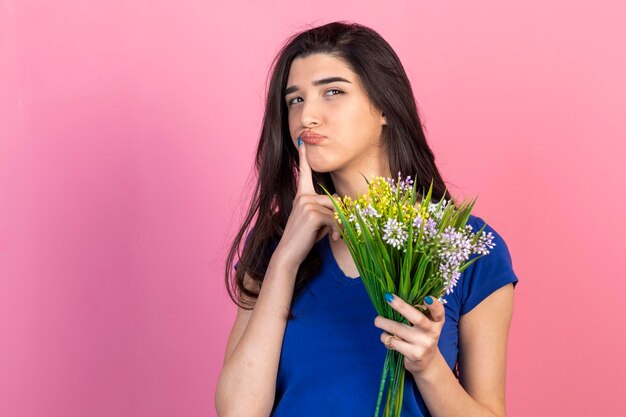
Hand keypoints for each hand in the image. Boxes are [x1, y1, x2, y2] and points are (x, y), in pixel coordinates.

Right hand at [274, 138, 341, 268]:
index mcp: (301, 196)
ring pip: (336, 210)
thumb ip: (326, 210)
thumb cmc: (304, 239)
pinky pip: (335, 218)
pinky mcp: (312, 213)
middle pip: (334, 199)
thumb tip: (344, 206)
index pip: (304, 173)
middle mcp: (302, 196)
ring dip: (340, 225)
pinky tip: (332, 239)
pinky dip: (338, 230)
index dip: (303, 157)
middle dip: (340, 216)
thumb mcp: (317, 221)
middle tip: (337, 232)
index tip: (302, 141)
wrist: (289, 254)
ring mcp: (306, 203)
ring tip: (334, 237)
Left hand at [374, 294, 444, 375]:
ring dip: (383, 323)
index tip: (426, 298)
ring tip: (377, 320)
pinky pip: (393, 342)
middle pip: (417, 318)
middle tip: (388, 297)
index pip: (438, 311)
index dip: (434, 304)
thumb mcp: (426, 325)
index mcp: (437, 322)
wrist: (428, 363)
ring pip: (398, 329)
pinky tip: (385, 336)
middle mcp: (432, 332)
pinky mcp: (413, 354)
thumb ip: (418, 313)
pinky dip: (385, 337)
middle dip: (401, 306)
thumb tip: (394, 297)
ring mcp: (423, 344)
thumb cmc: (422, 337)